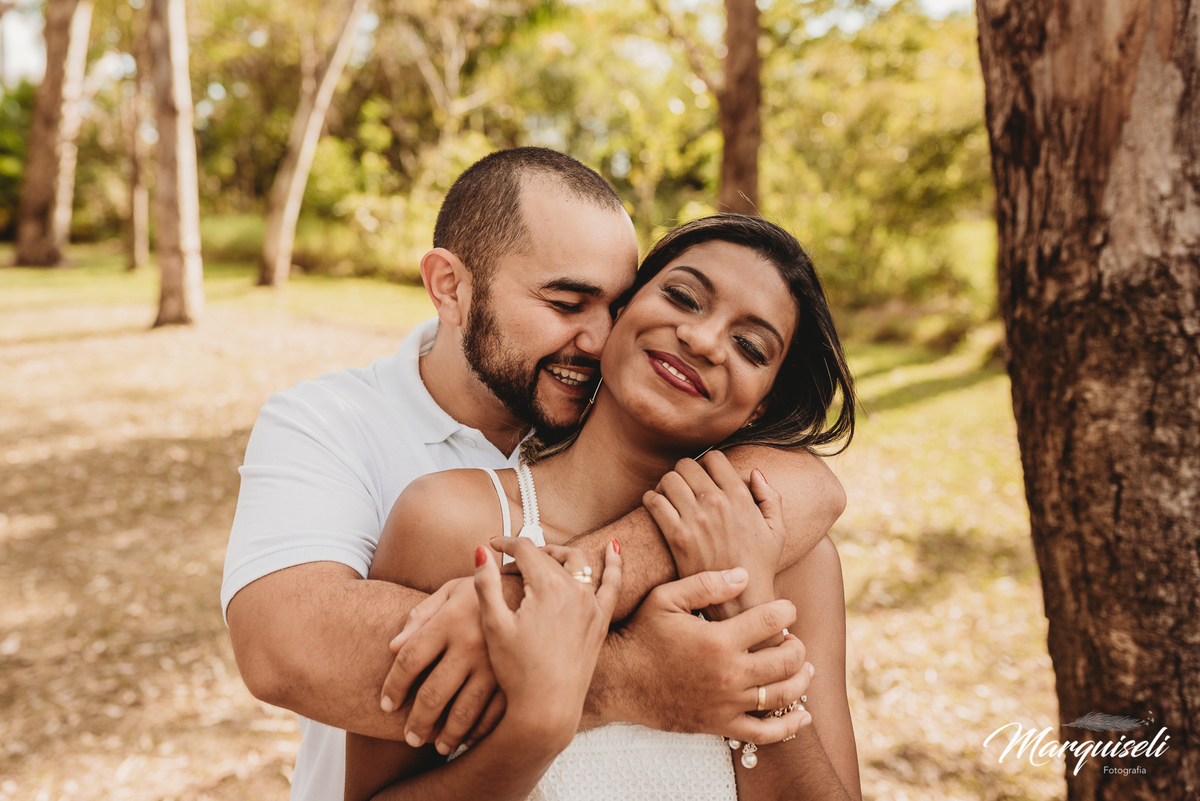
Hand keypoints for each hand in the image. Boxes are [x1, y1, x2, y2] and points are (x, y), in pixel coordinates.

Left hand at [380, 576, 503, 755]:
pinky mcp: (515, 676)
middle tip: (409, 736)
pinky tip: (469, 739)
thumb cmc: (483, 592)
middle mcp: (470, 644)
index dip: (393, 686)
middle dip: (416, 722)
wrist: (533, 590)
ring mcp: (495, 664)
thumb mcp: (451, 591)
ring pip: (463, 712)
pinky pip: (494, 714)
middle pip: (433, 693)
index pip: (410, 659)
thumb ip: (420, 616)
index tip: (386, 705)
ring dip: (446, 736)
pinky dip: (479, 732)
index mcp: (450, 619)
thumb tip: (393, 647)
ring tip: (436, 746)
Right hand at [477, 537, 622, 748]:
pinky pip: (613, 585)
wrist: (546, 708)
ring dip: (559, 554)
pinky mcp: (601, 621)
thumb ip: (486, 584)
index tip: (493, 545)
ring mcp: (591, 605)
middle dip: (527, 554)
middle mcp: (574, 590)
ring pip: (578, 563)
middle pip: (549, 556)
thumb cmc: (517, 671)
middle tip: (508, 563)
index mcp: (547, 587)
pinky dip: (615, 564)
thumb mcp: (494, 626)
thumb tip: (481, 551)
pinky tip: (614, 548)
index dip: (506, 543)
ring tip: (544, 556)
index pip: (525, 549)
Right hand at [608, 568, 811, 743]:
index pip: (771, 622)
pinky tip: (803, 715)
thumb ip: (706, 584)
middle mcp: (729, 674)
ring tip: (804, 667)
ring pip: (782, 694)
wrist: (619, 680)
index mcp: (718, 640)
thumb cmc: (642, 634)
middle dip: (797, 645)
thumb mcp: (667, 598)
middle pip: (786, 660)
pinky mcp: (720, 724)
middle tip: (792, 637)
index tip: (786, 608)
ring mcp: (727, 703)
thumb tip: (744, 576)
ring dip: (801, 679)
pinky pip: (765, 733)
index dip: (786, 611)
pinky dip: (790, 726)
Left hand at [643, 451, 784, 614]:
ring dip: (666, 484)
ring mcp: (695, 518)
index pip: (714, 457)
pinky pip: (654, 501)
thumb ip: (771, 496)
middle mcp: (716, 502)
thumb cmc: (760, 566)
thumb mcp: (777, 530)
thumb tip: (755, 472)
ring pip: (668, 479)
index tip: (704, 476)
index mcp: (740, 496)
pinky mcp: (676, 536)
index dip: (707, 463)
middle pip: (687, 464)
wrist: (741, 600)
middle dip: (684, 472)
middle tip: (684, 486)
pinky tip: (657, 507)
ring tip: (670, 496)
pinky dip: (651, 499)